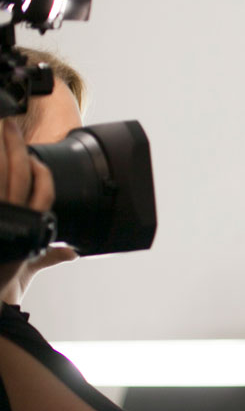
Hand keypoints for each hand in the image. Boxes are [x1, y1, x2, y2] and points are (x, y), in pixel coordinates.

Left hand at [0, 124, 54, 292]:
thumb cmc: (6, 284)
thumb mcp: (29, 268)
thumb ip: (52, 256)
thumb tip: (72, 251)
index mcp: (32, 226)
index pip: (44, 192)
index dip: (41, 172)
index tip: (35, 157)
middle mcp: (16, 217)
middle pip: (20, 173)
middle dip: (15, 146)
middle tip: (8, 125)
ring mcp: (3, 215)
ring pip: (3, 175)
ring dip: (0, 152)